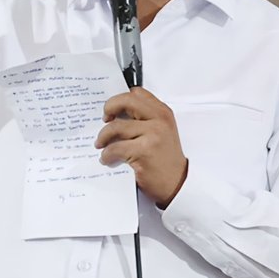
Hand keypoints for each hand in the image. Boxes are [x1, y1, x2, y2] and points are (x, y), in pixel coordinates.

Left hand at [96, 88, 187, 208]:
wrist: (177, 184)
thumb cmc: (166, 161)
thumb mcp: (161, 133)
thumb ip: (145, 120)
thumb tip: (115, 115)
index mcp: (163, 113)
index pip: (138, 93)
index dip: (120, 98)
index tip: (112, 110)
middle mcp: (159, 120)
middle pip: (126, 101)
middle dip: (109, 108)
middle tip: (104, 120)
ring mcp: (152, 134)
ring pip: (115, 127)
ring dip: (103, 137)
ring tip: (101, 145)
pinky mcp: (144, 151)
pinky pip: (115, 148)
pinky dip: (106, 155)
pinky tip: (107, 159)